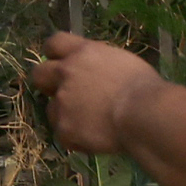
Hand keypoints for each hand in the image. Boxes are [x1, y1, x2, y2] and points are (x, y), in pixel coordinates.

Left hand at [35, 32, 157, 158]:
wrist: (143, 114)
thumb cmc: (146, 88)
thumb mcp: (124, 63)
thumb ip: (102, 66)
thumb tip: (100, 74)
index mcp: (82, 52)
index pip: (54, 43)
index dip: (55, 55)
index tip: (60, 63)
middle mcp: (65, 72)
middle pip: (39, 75)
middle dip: (48, 85)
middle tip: (65, 96)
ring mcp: (62, 101)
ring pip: (51, 110)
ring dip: (65, 116)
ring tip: (89, 126)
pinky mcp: (65, 127)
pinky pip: (64, 136)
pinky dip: (77, 140)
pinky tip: (95, 142)